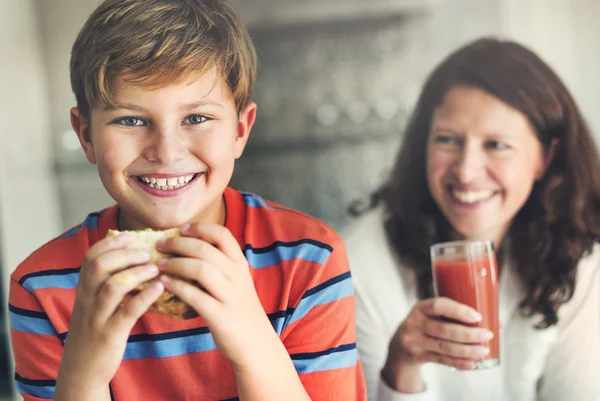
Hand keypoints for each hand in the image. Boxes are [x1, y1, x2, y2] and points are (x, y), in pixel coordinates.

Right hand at [55, 233, 164, 398]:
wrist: (82, 368)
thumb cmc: (96, 328)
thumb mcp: (94, 302)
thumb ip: (106, 281)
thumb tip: (132, 256)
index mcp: (84, 289)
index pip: (91, 257)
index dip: (110, 243)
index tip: (129, 236)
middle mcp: (88, 299)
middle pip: (100, 266)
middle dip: (125, 254)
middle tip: (148, 252)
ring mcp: (98, 317)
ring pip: (113, 286)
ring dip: (137, 273)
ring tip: (155, 268)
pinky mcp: (111, 333)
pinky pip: (127, 311)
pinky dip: (144, 297)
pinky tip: (159, 288)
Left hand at [155, 223, 273, 367]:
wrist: (255, 342)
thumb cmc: (239, 308)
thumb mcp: (236, 281)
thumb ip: (220, 264)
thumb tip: (187, 246)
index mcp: (240, 264)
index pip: (221, 234)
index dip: (199, 228)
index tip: (180, 229)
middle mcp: (237, 276)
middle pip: (205, 249)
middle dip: (178, 244)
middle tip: (160, 245)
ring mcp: (229, 295)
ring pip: (200, 269)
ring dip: (175, 264)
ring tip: (159, 264)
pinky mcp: (220, 315)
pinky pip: (195, 296)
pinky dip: (176, 287)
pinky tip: (163, 284)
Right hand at [382, 297, 493, 391]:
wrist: (400, 346)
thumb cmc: (426, 325)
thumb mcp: (431, 315)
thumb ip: (455, 315)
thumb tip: (498, 321)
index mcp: (420, 307)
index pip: (439, 306)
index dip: (458, 310)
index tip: (477, 316)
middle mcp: (414, 323)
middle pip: (444, 329)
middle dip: (469, 334)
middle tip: (487, 335)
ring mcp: (414, 341)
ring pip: (444, 347)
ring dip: (467, 350)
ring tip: (484, 350)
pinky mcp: (417, 356)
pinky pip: (441, 360)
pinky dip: (459, 363)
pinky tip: (472, 364)